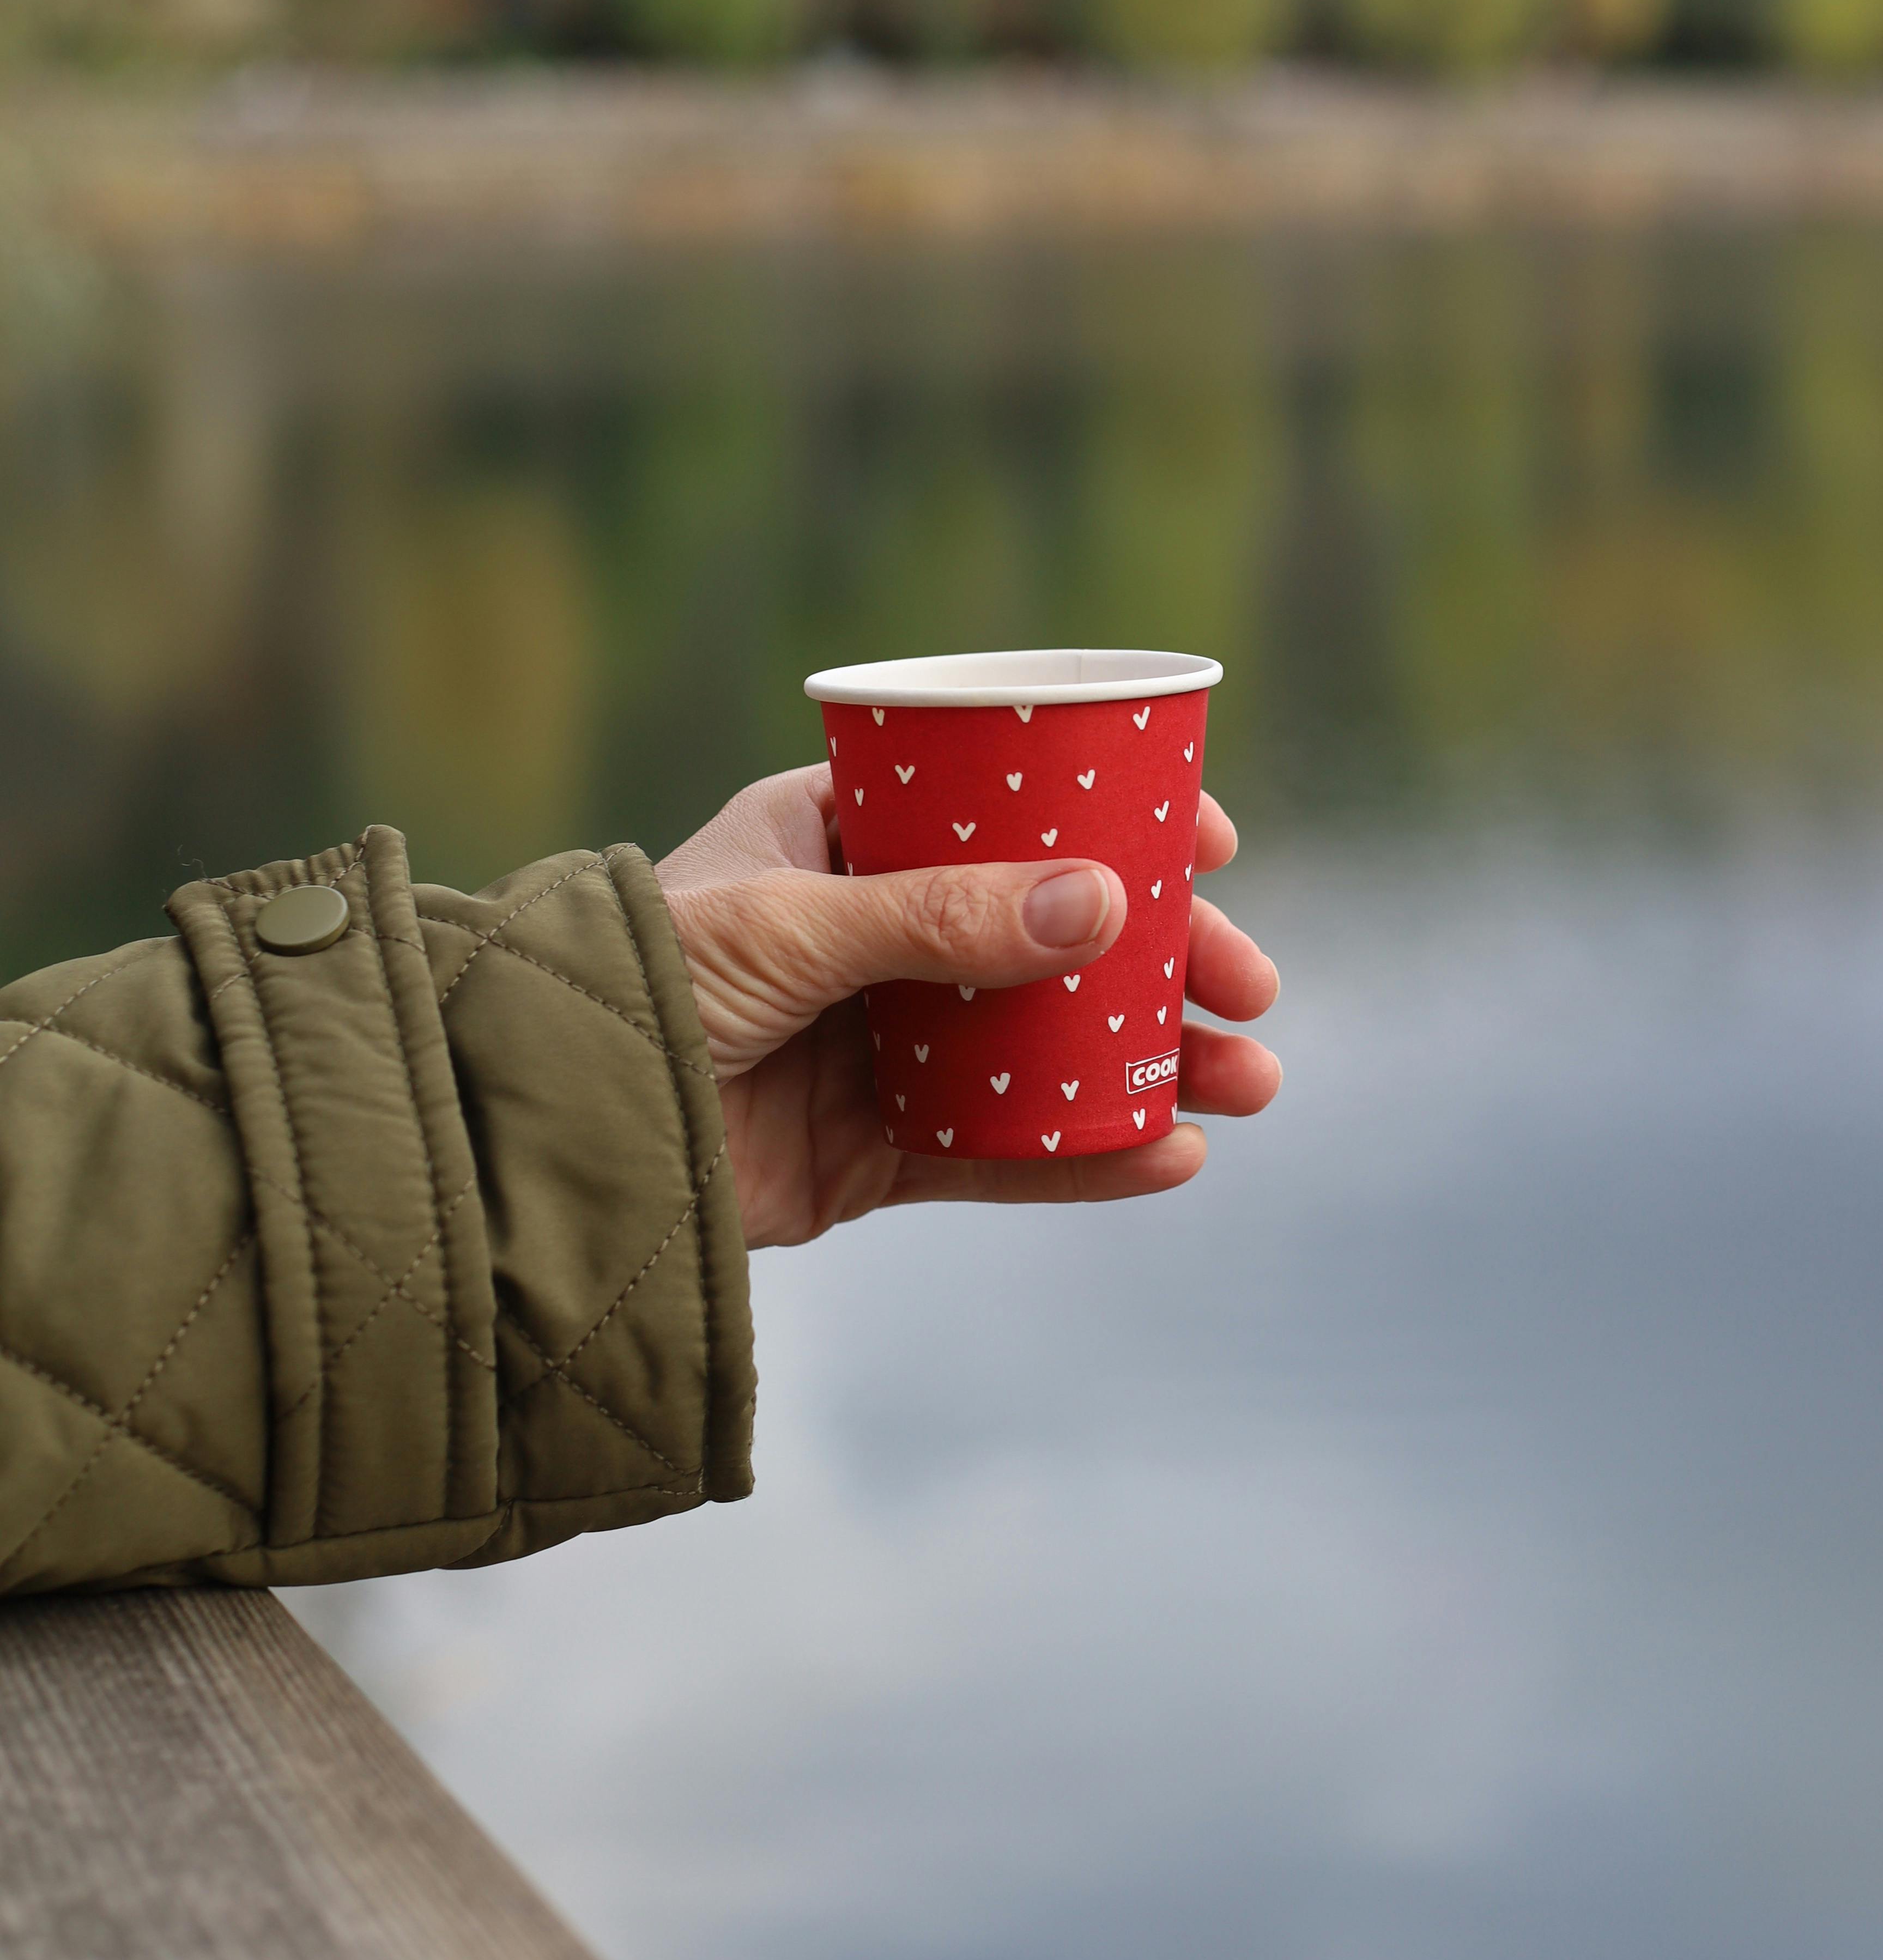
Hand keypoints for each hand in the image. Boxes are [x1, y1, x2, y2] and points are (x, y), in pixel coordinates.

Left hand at [656, 763, 1281, 1245]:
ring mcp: (888, 1044)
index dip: (1116, 815)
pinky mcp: (881, 1150)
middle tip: (1248, 985)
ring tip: (1248, 1081)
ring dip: (1155, 1059)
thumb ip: (945, 918)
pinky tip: (1171, 1152)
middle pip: (1058, 932)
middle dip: (1164, 957)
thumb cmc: (645, 985)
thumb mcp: (794, 925)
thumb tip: (1107, 904)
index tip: (1211, 837)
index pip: (1007, 806)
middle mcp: (878, 934)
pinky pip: (1009, 1151)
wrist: (557, 1139)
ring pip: (1052, 1044)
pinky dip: (1092, 1153)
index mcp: (846, 837)